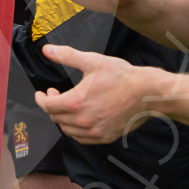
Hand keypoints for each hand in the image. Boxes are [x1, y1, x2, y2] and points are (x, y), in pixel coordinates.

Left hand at [33, 45, 149, 144]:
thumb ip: (67, 56)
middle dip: (52, 106)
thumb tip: (47, 50)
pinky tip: (80, 119)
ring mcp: (95, 131)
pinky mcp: (105, 137)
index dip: (41, 99)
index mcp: (76, 102)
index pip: (47, 106)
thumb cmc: (122, 76)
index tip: (42, 93)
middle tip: (56, 94)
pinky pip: (82, 139)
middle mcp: (83, 120)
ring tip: (67, 106)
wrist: (147, 93)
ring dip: (63, 119)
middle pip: (56, 118)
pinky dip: (76, 130)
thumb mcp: (93, 61)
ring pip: (68, 130)